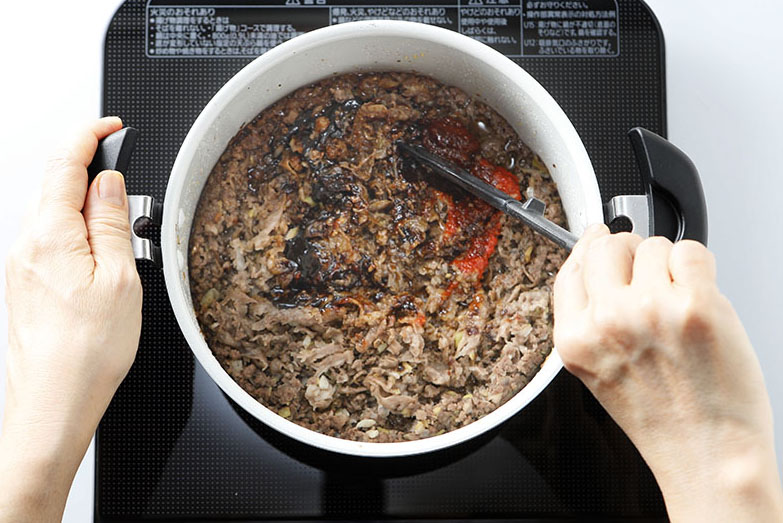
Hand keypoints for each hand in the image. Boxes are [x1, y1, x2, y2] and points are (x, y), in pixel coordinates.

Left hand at [1, 117, 141, 520]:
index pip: (63, 163)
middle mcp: (26, 245)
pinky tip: (102, 266)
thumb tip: (110, 184)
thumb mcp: (120, 278)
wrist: (54, 401)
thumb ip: (114, 222)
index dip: (89, 135)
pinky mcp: (27, 283)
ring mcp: (22, 265)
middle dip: (93, 176)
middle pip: (56, 186)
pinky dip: (80, 237)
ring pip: (57, 216)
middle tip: (130, 195)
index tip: (111, 126)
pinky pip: (53, 242)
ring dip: (89, 212)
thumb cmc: (86, 350)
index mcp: (50, 235)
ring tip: (122, 247)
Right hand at [553, 224, 782, 521]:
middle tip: (649, 274)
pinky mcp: (696, 304)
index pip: (570, 269)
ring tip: (679, 303)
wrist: (707, 451)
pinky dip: (699, 266)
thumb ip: (587, 317)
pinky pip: (691, 250)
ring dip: (669, 265)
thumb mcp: (596, 370)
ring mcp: (650, 310)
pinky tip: (700, 297)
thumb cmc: (661, 418)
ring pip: (653, 245)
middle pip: (608, 245)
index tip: (598, 238)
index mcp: (575, 340)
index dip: (589, 248)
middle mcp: (607, 322)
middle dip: (630, 250)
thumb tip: (594, 254)